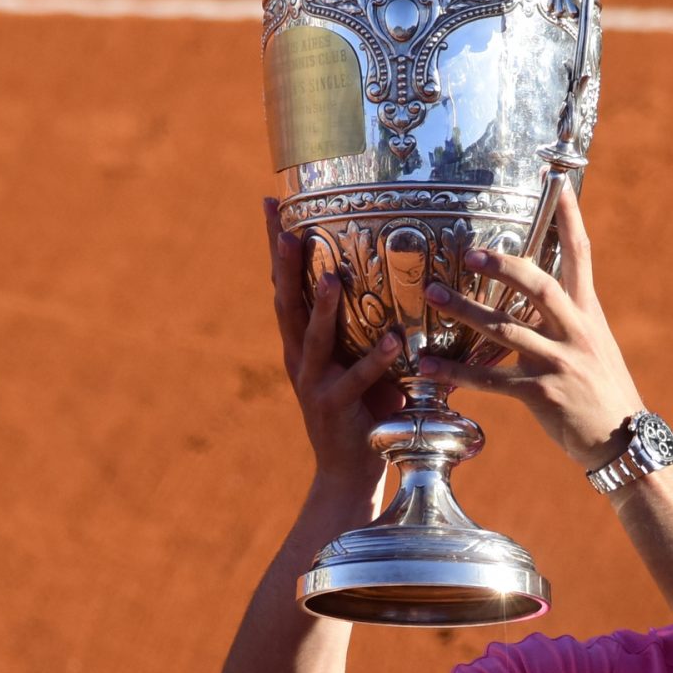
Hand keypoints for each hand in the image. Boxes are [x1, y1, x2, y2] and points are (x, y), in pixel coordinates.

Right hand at [265, 197, 403, 492]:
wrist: (348, 471)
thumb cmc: (363, 407)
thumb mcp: (357, 357)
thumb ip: (367, 321)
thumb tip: (399, 275)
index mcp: (301, 339)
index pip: (286, 281)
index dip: (278, 243)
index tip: (273, 201)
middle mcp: (299, 355)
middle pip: (285, 300)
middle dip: (283, 263)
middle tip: (284, 226)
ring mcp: (313, 382)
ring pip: (313, 337)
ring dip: (321, 307)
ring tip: (331, 276)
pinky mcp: (335, 408)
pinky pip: (358, 380)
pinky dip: (376, 361)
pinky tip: (395, 341)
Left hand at [416, 184, 646, 468]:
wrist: (625, 441)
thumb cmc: (604, 391)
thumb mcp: (594, 345)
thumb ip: (565, 319)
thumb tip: (531, 297)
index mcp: (589, 314)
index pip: (580, 255)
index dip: (570, 217)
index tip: (559, 182)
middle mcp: (577, 332)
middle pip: (538, 286)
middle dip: (503, 266)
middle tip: (468, 250)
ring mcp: (560, 363)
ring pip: (506, 330)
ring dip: (465, 311)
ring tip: (433, 296)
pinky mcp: (543, 395)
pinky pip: (492, 380)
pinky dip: (457, 373)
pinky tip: (428, 367)